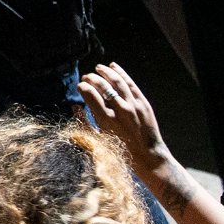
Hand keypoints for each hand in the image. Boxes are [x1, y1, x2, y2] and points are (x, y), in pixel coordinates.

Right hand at [79, 61, 168, 178]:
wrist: (148, 156)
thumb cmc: (120, 152)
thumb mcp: (98, 141)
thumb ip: (84, 124)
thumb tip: (75, 106)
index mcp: (106, 121)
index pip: (91, 95)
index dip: (83, 87)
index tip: (80, 86)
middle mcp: (121, 111)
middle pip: (103, 86)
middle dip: (92, 78)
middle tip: (86, 77)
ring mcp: (134, 106)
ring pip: (118, 82)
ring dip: (106, 72)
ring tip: (98, 68)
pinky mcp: (144, 104)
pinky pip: (131, 84)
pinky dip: (122, 74)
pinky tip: (114, 67)